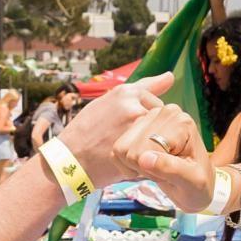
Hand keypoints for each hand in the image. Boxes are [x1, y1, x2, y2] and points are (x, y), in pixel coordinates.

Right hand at [51, 72, 172, 188]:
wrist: (69, 159)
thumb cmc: (87, 129)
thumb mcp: (110, 101)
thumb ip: (143, 88)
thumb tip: (171, 76)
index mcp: (127, 93)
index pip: (159, 105)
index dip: (150, 122)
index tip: (136, 130)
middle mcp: (133, 107)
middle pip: (162, 122)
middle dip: (154, 133)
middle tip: (133, 143)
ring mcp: (136, 129)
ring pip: (160, 139)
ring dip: (154, 146)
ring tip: (133, 152)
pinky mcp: (137, 151)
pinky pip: (155, 155)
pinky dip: (149, 160)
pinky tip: (133, 163)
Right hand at [114, 104, 213, 211]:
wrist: (194, 185)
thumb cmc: (198, 185)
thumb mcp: (193, 181)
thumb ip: (171, 169)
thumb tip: (143, 159)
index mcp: (180, 121)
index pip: (144, 150)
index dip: (152, 169)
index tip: (172, 172)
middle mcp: (163, 112)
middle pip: (130, 148)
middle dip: (143, 167)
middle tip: (165, 172)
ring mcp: (149, 118)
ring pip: (121, 149)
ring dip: (135, 166)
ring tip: (157, 168)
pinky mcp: (137, 127)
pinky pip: (116, 150)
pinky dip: (126, 164)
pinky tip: (146, 165)